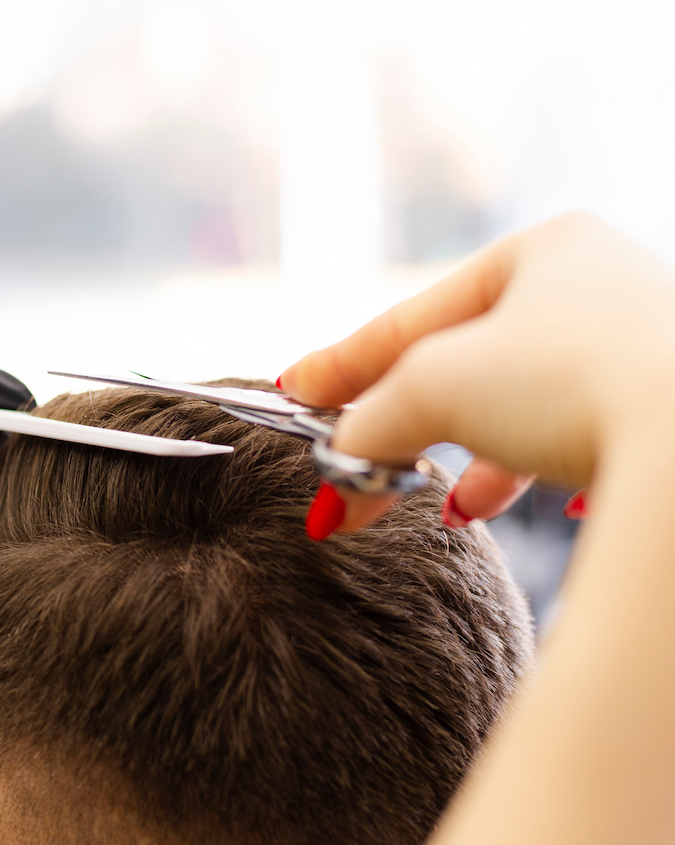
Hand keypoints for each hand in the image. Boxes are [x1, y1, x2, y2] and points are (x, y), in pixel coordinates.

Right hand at [279, 213, 674, 534]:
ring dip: (482, 463)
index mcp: (548, 247)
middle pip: (474, 364)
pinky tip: (543, 506)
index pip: (418, 313)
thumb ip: (371, 422)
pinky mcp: (670, 411)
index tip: (296, 392)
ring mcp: (648, 347)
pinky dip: (544, 474)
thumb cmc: (570, 382)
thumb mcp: (435, 389)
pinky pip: (587, 441)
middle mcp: (606, 284)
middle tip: (369, 468)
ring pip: (531, 408)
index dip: (347, 361)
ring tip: (462, 508)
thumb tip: (337, 474)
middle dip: (418, 425)